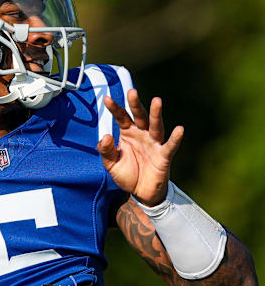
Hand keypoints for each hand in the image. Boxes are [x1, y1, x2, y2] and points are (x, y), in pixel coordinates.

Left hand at [97, 89, 183, 206]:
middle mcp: (142, 134)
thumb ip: (106, 150)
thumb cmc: (127, 174)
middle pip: (139, 116)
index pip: (121, 117)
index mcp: (128, 133)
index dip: (115, 108)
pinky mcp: (163, 156)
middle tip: (132, 92)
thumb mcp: (111, 164)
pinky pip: (170, 146)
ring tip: (156, 101)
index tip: (107, 99)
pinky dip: (175, 138)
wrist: (140, 193)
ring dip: (156, 114)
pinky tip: (179, 129)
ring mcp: (154, 143)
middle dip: (136, 104)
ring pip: (156, 126)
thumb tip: (106, 136)